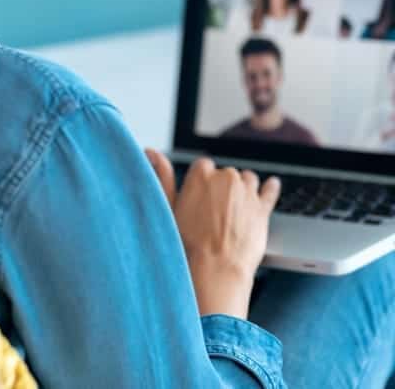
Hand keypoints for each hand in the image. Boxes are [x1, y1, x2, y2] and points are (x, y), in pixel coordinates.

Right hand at [145, 150, 280, 319]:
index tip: (200, 196)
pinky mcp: (262, 208)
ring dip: (242, 188)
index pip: (204, 166)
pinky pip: (270, 190)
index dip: (201, 182)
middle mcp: (226, 178)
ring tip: (235, 207)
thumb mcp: (167, 205)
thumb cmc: (187, 242)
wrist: (215, 270)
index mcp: (202, 174)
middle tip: (214, 210)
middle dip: (222, 187)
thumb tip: (151, 152)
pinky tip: (271, 184)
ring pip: (247, 179)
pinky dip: (270, 187)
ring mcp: (247, 192)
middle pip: (226, 174)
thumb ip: (162, 175)